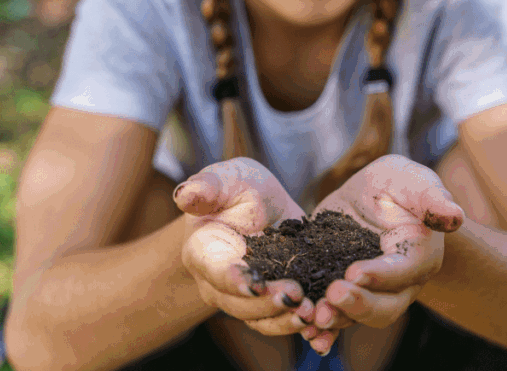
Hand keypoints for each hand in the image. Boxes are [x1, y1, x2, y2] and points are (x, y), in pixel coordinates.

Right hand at [176, 157, 316, 335]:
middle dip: (267, 302)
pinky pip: (282, 324)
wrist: (262, 209)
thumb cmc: (240, 191)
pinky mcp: (270, 306)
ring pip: (261, 320)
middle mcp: (218, 283)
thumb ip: (208, 185)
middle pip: (239, 304)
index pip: (214, 270)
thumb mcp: (229, 178)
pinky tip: (322, 328)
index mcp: (204, 251)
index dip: (233, 279)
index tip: (255, 282)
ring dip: (285, 321)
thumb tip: (184, 195)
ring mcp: (244, 300)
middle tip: (296, 294)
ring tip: (311, 312)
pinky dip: (302, 329)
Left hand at [301, 154, 464, 354]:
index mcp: (420, 255)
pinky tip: (306, 328)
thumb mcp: (412, 181)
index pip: (406, 271)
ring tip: (314, 315)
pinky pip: (338, 316)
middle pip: (386, 307)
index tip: (355, 272)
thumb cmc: (398, 185)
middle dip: (359, 305)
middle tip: (332, 295)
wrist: (373, 197)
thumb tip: (454, 216)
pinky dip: (323, 326)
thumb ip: (431, 197)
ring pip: (360, 317)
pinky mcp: (348, 293)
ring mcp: (374, 293)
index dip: (382, 275)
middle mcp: (401, 283)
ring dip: (338, 319)